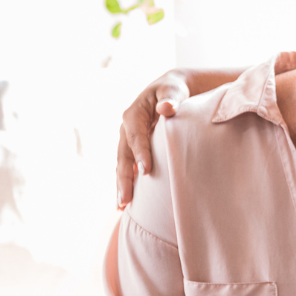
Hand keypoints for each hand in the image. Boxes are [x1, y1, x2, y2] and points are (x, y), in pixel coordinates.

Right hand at [117, 69, 189, 207]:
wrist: (169, 90)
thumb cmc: (173, 90)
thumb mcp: (173, 90)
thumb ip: (171, 98)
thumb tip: (166, 108)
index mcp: (134, 114)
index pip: (136, 136)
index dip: (140, 153)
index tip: (146, 170)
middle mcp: (126, 129)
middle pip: (124, 155)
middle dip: (124, 178)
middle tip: (126, 199)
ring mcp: (127, 140)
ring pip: (122, 164)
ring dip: (121, 185)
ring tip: (122, 206)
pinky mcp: (132, 148)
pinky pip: (127, 167)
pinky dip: (126, 182)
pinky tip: (126, 201)